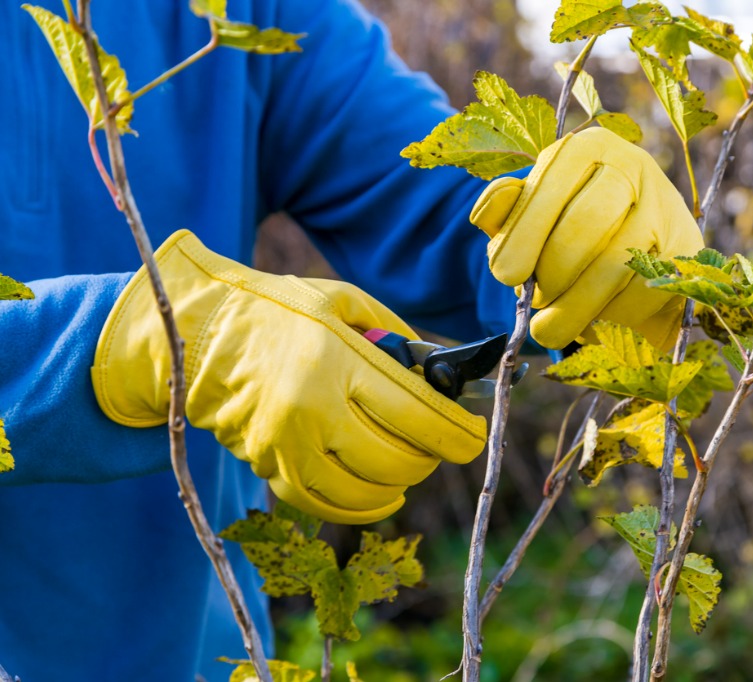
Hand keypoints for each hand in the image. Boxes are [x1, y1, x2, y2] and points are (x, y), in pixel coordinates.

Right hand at [91, 230, 485, 523]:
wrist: (200, 334)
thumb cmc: (280, 310)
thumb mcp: (343, 301)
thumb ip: (397, 335)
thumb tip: (444, 370)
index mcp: (337, 358)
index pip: (417, 414)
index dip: (457, 435)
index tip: (473, 438)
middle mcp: (312, 406)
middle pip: (396, 459)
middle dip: (430, 457)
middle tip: (438, 444)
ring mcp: (286, 443)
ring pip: (366, 491)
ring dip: (400, 484)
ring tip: (410, 467)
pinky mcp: (268, 466)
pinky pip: (326, 506)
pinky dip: (362, 508)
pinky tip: (380, 495)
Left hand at [470, 127, 703, 349]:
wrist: (639, 251)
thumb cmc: (568, 229)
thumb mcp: (530, 213)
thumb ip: (504, 211)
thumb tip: (489, 211)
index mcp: (587, 149)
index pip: (550, 189)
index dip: (523, 236)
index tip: (506, 275)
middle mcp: (632, 167)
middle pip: (583, 229)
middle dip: (551, 276)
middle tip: (536, 301)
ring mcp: (665, 207)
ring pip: (613, 266)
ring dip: (575, 307)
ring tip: (553, 326)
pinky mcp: (686, 250)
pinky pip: (641, 293)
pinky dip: (611, 317)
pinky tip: (595, 320)